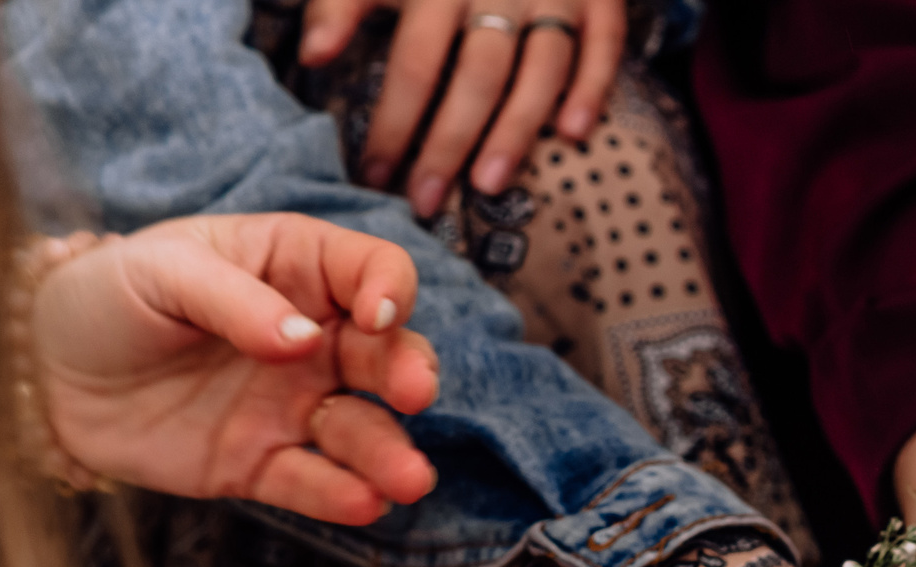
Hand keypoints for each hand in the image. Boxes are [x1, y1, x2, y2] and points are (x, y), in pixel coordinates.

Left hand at [31, 215, 439, 523]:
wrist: (45, 372)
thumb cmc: (106, 296)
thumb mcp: (158, 270)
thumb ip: (232, 299)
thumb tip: (303, 340)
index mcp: (293, 269)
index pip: (370, 269)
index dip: (387, 288)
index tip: (374, 315)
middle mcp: (310, 339)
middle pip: (385, 354)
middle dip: (409, 372)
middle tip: (414, 392)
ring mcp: (291, 405)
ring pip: (361, 428)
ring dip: (390, 451)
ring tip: (409, 479)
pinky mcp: (262, 464)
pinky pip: (311, 482)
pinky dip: (341, 495)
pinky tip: (364, 502)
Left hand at [302, 0, 623, 215]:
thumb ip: (341, 3)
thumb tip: (312, 55)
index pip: (416, 62)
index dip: (394, 121)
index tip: (375, 174)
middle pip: (477, 75)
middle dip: (449, 142)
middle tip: (426, 199)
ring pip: (539, 69)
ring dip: (516, 130)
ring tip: (488, 183)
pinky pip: (603, 46)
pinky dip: (591, 89)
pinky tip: (574, 134)